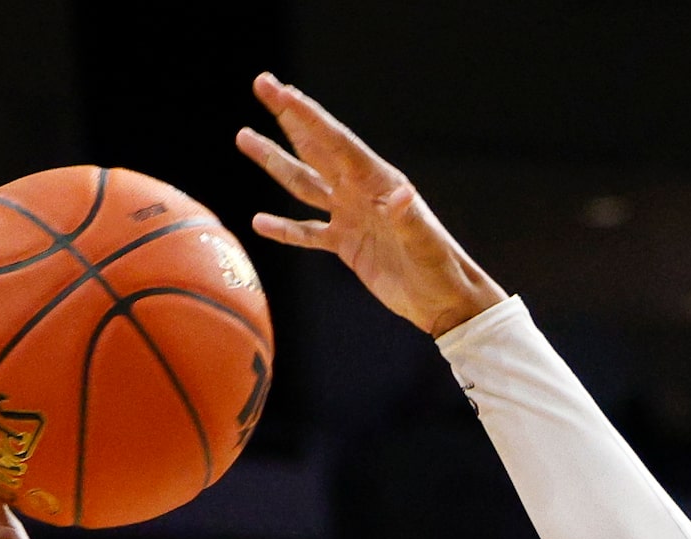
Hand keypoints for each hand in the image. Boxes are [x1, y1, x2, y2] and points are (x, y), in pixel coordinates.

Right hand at [236, 73, 506, 337]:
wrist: (445, 302)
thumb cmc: (441, 269)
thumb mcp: (425, 244)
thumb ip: (409, 220)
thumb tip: (400, 195)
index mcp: (379, 183)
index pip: (335, 142)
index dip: (306, 115)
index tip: (278, 90)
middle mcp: (361, 192)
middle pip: (315, 148)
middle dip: (288, 116)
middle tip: (263, 84)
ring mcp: (352, 217)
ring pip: (304, 184)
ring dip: (276, 162)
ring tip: (245, 137)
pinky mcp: (348, 246)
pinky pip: (308, 232)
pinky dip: (284, 229)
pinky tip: (260, 222)